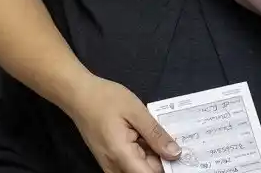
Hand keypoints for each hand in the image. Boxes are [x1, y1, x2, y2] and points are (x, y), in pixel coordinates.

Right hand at [65, 76, 179, 172]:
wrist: (77, 94)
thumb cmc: (104, 98)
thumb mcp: (135, 111)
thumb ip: (155, 134)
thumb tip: (176, 154)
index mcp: (121, 156)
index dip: (169, 168)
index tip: (182, 157)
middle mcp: (114, 167)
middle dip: (162, 160)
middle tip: (172, 139)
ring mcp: (110, 165)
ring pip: (139, 169)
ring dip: (153, 156)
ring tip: (158, 134)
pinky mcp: (110, 160)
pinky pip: (131, 164)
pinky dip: (142, 153)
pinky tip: (146, 136)